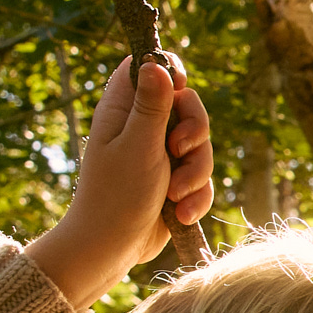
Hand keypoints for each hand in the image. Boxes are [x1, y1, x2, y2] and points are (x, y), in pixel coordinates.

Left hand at [35, 55, 212, 306]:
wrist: (111, 249)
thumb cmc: (116, 196)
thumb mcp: (138, 145)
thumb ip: (152, 105)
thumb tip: (156, 63)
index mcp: (123, 109)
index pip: (147, 67)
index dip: (169, 71)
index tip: (181, 89)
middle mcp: (142, 127)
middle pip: (188, 105)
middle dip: (195, 132)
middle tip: (179, 151)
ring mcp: (159, 154)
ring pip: (201, 145)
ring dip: (196, 173)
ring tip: (176, 195)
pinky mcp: (173, 181)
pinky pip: (201, 177)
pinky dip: (196, 195)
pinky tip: (181, 213)